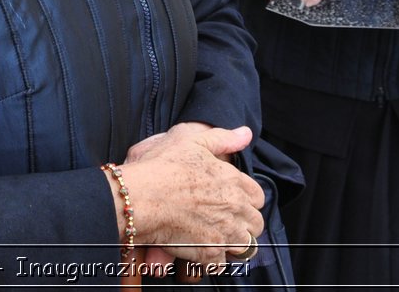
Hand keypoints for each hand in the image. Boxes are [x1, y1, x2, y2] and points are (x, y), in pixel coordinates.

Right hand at [113, 125, 264, 269]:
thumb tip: (245, 134)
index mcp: (234, 181)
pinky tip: (200, 249)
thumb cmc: (161, 166)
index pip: (258, 197)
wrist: (141, 196)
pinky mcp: (210, 253)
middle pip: (255, 224)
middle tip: (223, 221)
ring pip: (244, 247)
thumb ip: (223, 138)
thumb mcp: (191, 140)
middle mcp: (235, 208)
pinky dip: (212, 260)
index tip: (231, 200)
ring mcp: (225, 232)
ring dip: (232, 244)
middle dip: (243, 224)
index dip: (245, 199)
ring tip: (215, 238)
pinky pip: (221, 263)